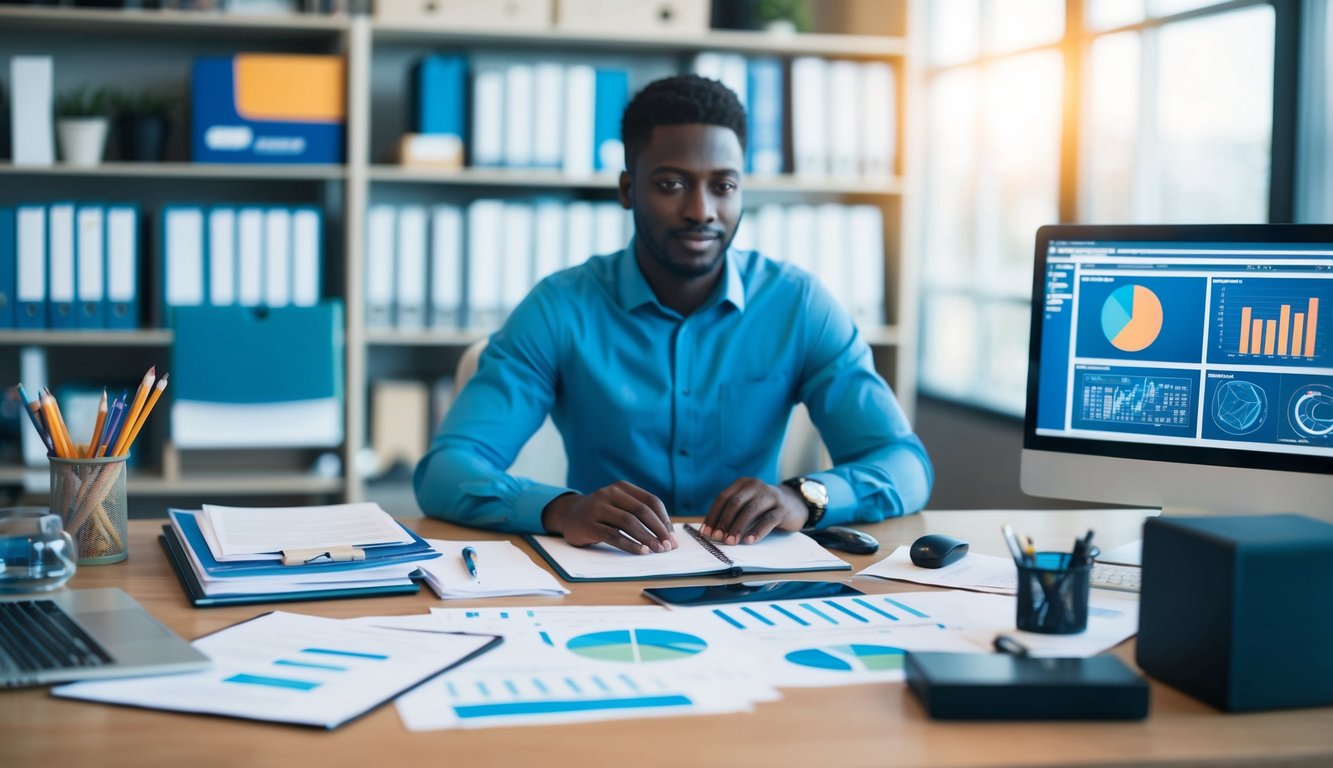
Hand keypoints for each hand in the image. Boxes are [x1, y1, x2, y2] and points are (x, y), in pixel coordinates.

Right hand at [541, 482, 678, 554]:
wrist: (567, 515)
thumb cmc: (601, 514)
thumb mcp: (619, 506)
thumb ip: (638, 514)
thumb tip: (666, 536)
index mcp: (622, 487)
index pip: (650, 501)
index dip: (664, 519)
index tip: (672, 537)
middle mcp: (609, 493)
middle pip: (641, 511)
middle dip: (658, 530)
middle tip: (668, 546)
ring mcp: (597, 508)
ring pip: (628, 522)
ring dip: (646, 537)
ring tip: (658, 550)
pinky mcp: (588, 524)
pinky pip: (613, 535)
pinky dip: (629, 544)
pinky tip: (641, 551)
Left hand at [700, 478, 807, 544]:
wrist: (794, 503)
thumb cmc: (763, 507)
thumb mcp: (747, 504)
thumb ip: (732, 513)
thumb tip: (710, 532)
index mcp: (742, 484)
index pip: (722, 498)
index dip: (713, 516)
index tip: (705, 533)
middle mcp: (756, 486)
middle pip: (735, 503)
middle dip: (724, 522)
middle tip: (717, 538)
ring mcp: (771, 495)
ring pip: (750, 510)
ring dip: (738, 527)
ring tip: (731, 542)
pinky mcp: (783, 508)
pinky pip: (768, 519)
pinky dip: (757, 531)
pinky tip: (750, 541)